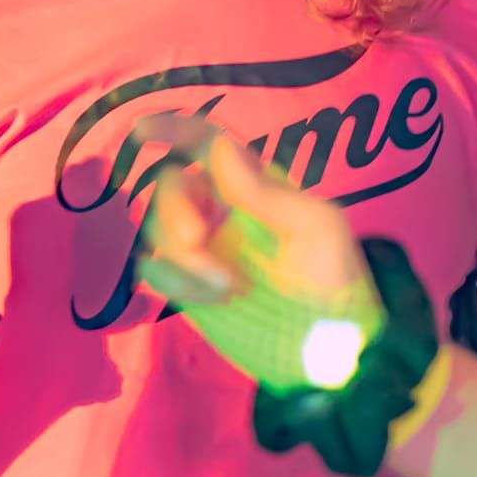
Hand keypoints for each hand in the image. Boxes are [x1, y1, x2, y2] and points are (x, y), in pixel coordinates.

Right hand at [139, 115, 365, 307]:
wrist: (328, 348)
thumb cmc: (334, 278)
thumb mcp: (315, 228)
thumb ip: (266, 192)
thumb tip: (220, 148)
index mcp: (253, 183)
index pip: (205, 143)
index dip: (173, 128)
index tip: (141, 129)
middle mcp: (219, 208)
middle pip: (170, 186)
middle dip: (174, 209)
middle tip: (197, 239)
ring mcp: (201, 247)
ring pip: (157, 228)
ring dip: (181, 254)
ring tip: (224, 286)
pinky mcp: (187, 285)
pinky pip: (154, 269)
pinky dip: (173, 281)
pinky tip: (211, 299)